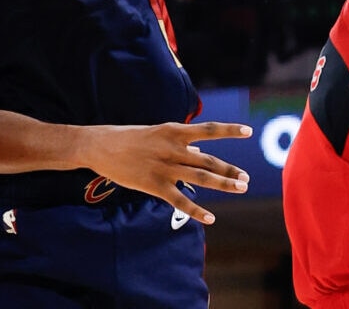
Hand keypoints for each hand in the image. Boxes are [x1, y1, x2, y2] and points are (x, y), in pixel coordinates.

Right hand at [78, 121, 251, 224]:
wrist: (99, 146)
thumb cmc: (128, 137)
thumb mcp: (155, 133)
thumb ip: (179, 142)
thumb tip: (199, 151)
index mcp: (173, 132)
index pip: (208, 130)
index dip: (229, 130)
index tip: (249, 131)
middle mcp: (172, 149)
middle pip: (208, 161)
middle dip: (229, 170)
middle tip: (246, 179)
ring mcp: (164, 168)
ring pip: (200, 178)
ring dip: (223, 184)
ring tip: (240, 188)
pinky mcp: (154, 185)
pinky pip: (180, 201)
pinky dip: (197, 211)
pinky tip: (210, 218)